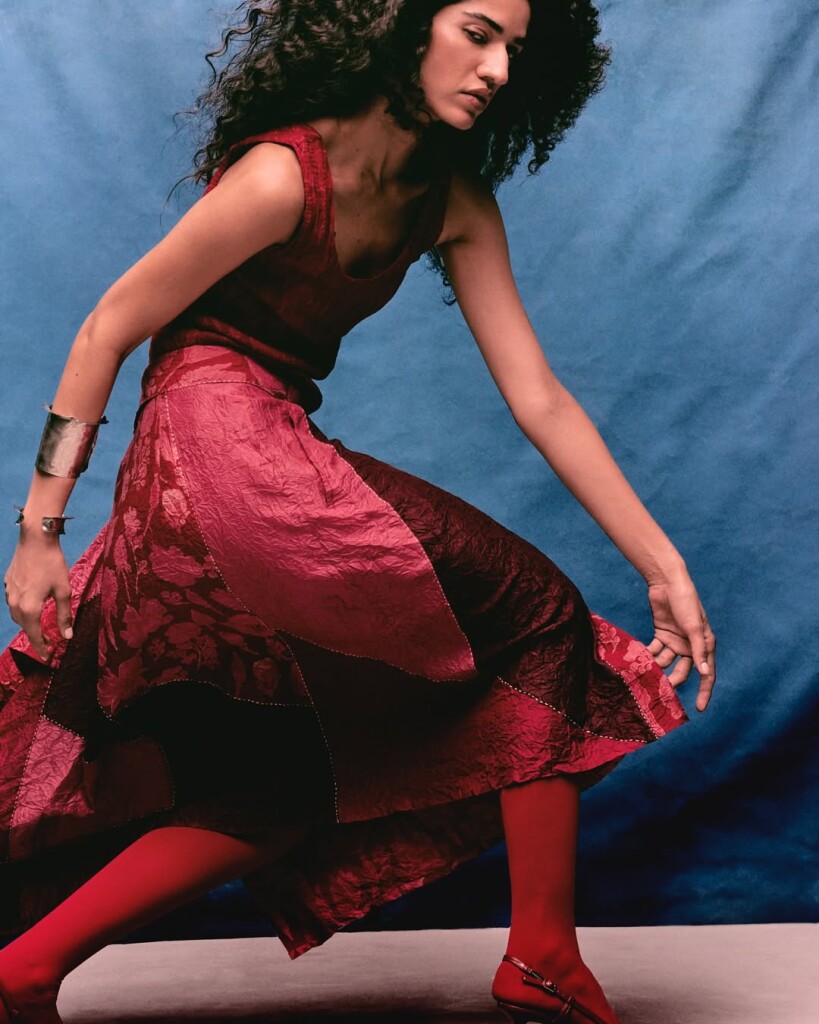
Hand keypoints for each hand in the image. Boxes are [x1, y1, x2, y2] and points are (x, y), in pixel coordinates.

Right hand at [4, 535, 73, 661]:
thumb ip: (64, 615)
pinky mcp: (8, 583)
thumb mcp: (64, 591)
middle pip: (25, 627)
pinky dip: (22, 611)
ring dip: (28, 625)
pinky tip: (31, 608)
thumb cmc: (53, 564)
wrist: (36, 540)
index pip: (35, 635)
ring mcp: (9, 593)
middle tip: (49, 644)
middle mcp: (15, 603)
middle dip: (36, 638)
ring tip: (40, 629)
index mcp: (30, 608)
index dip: (42, 648)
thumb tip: (68, 636)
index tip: (48, 658)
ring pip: (17, 616)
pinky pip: (13, 603)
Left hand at [646, 570, 715, 711]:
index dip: (705, 691)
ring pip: (666, 662)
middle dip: (673, 681)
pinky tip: (638, 662)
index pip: (707, 673)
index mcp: (704, 644)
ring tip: (645, 676)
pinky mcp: (661, 634)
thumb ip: (698, 649)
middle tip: (660, 691)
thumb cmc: (686, 601)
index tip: (700, 708)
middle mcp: (690, 645)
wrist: (667, 582)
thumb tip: (704, 672)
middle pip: (683, 670)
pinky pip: (655, 650)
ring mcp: (675, 640)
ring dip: (657, 669)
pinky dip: (648, 656)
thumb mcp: (693, 627)